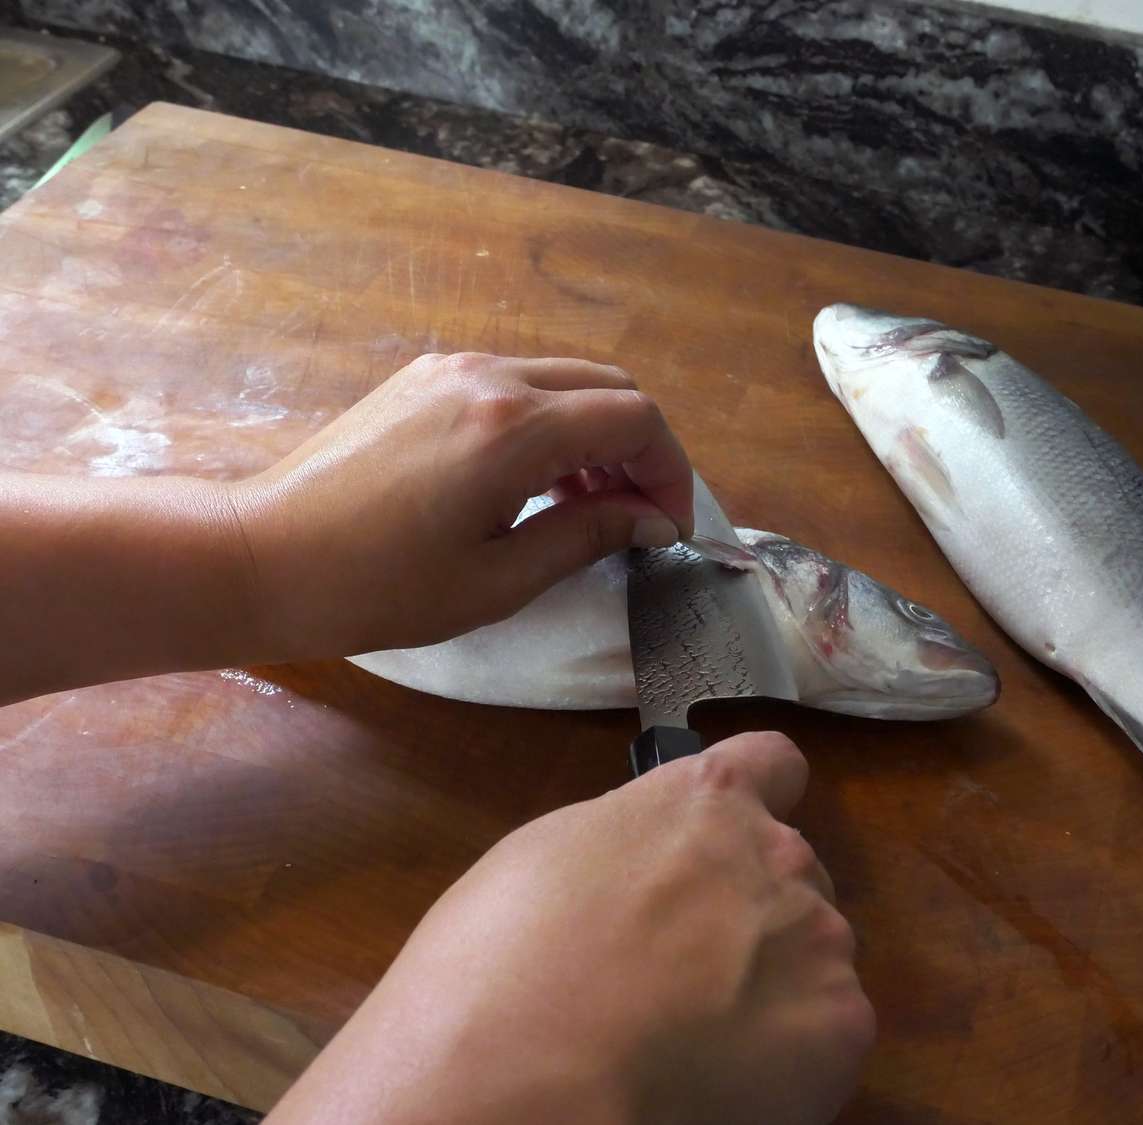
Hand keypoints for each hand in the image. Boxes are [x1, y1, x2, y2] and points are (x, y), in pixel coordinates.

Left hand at [232, 353, 694, 658]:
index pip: (635, 420)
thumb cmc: (379, 587)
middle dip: (641, 449)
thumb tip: (652, 520)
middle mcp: (490, 376)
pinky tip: (535, 482)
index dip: (670, 472)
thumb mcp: (498, 580)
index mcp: (513, 428)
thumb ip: (588, 536)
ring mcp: (452, 369)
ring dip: (596, 434)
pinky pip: (516, 383)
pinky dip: (549, 422)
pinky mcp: (423, 378)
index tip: (669, 528)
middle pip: (607, 387)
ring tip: (590, 506)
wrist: (262, 557)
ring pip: (563, 379)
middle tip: (639, 516)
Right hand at [265, 733, 875, 1124]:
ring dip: (773, 983)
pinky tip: (721, 1080)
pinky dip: (788, 1059)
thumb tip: (650, 864)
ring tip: (696, 1037)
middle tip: (686, 969)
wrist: (527, 1079)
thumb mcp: (552, 855)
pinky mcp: (841, 1024)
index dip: (755, 804)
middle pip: (790, 873)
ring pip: (812, 953)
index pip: (773, 765)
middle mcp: (777, 854)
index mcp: (706, 799)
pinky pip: (826, 1033)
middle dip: (751, 911)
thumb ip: (632, 841)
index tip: (733, 843)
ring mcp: (818, 937)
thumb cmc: (505, 960)